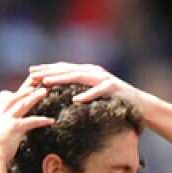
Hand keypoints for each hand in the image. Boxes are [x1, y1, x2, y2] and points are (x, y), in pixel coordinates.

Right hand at [0, 85, 52, 157]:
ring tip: (44, 91)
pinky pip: (31, 121)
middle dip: (23, 89)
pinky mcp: (15, 128)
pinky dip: (41, 120)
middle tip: (34, 83)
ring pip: (23, 104)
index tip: (15, 93)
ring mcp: (7, 120)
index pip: (0, 104)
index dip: (9, 97)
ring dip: (34, 97)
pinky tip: (50, 120)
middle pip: (13, 98)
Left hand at [27, 62, 143, 108]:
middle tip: (32, 75)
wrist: (140, 104)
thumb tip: (62, 95)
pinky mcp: (113, 88)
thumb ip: (81, 89)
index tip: (31, 73)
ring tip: (46, 83)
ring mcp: (104, 79)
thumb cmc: (115, 101)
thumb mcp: (95, 92)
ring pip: (79, 77)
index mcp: (88, 72)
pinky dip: (87, 95)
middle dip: (49, 72)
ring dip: (61, 79)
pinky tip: (75, 100)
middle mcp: (94, 72)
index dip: (47, 69)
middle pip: (68, 69)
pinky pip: (98, 92)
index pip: (64, 68)